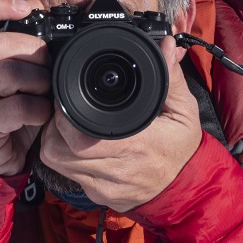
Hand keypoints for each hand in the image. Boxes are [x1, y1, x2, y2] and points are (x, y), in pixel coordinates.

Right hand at [0, 0, 52, 175]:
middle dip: (32, 50)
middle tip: (48, 65)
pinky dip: (37, 109)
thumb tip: (53, 20)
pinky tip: (42, 114)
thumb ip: (29, 50)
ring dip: (38, 81)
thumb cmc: (12, 110)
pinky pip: (14, 108)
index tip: (25, 7)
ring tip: (46, 92)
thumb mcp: (21, 75)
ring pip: (6, 74)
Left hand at [38, 36, 201, 211]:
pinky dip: (66, 156)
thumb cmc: (182, 145)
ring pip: (56, 164)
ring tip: (68, 122)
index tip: (67, 98)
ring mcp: (104, 187)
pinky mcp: (98, 196)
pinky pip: (68, 175)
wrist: (188, 187)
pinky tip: (77, 142)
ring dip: (56, 140)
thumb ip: (170, 76)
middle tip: (64, 106)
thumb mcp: (183, 108)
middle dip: (54, 125)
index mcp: (137, 146)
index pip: (81, 140)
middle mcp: (117, 171)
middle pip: (59, 151)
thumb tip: (165, 45)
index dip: (65, 118)